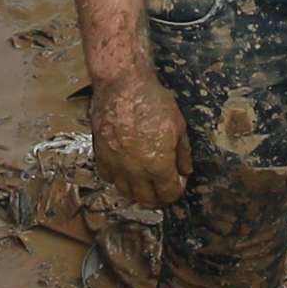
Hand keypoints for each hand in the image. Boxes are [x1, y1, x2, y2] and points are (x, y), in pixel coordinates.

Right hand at [88, 72, 188, 209]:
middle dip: (159, 198)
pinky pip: (107, 177)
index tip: (179, 180)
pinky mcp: (101, 155)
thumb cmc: (152, 102)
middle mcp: (136, 172)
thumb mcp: (178, 126)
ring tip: (144, 181)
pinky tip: (124, 169)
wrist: (122, 86)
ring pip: (126, 193)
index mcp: (158, 166)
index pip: (170, 194)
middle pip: (148, 200)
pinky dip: (117, 178)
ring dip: (138, 191)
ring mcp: (116, 165)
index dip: (178, 190)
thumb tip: (186, 169)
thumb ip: (183, 152)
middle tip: (163, 188)